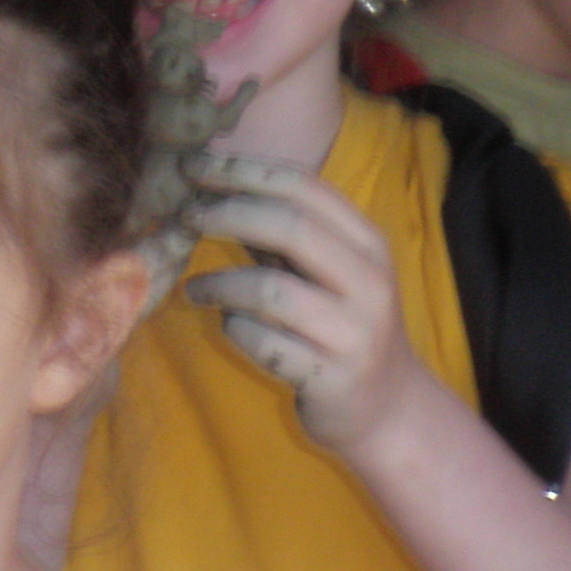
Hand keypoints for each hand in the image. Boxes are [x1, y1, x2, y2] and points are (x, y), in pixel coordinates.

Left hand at [181, 153, 425, 452]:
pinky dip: (234, 329)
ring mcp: (354, 333)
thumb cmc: (337, 323)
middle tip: (185, 217)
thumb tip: (211, 183)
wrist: (385, 405)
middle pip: (291, 227)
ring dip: (220, 284)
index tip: (193, 165)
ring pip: (271, 290)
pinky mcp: (332, 378)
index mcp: (368, 244)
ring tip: (194, 290)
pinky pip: (263, 342)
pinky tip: (228, 326)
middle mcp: (370, 283)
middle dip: (227, 213)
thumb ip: (278, 231)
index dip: (243, 171)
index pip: (305, 188)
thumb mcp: (321, 269)